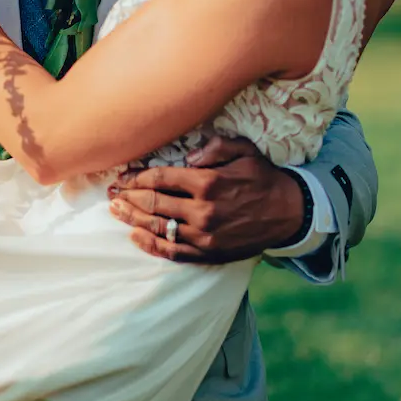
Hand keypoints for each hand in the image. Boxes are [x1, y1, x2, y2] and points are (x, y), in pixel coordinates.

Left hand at [107, 133, 307, 263]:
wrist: (289, 213)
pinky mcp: (208, 253)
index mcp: (208, 182)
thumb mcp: (244, 150)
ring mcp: (204, 236)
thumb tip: (186, 156)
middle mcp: (202, 210)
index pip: (161, 178)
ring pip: (158, 228)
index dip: (137, 177)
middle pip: (153, 203)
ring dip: (132, 219)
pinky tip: (135, 237)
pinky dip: (150, 246)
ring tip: (115, 211)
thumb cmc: (263, 177)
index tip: (122, 176)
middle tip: (111, 193)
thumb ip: (214, 147)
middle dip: (128, 197)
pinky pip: (173, 252)